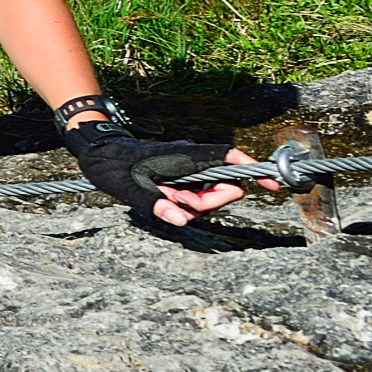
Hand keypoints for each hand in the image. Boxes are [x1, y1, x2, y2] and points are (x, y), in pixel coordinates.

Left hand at [63, 122, 245, 221]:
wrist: (99, 152)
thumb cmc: (114, 166)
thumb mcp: (131, 189)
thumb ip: (155, 204)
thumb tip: (181, 220)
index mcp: (186, 157)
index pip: (229, 158)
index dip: (252, 169)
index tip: (272, 182)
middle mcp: (192, 160)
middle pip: (223, 185)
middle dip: (208, 201)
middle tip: (176, 201)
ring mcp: (188, 168)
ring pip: (208, 193)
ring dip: (192, 203)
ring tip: (164, 197)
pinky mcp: (182, 175)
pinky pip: (195, 194)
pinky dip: (184, 202)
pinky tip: (164, 198)